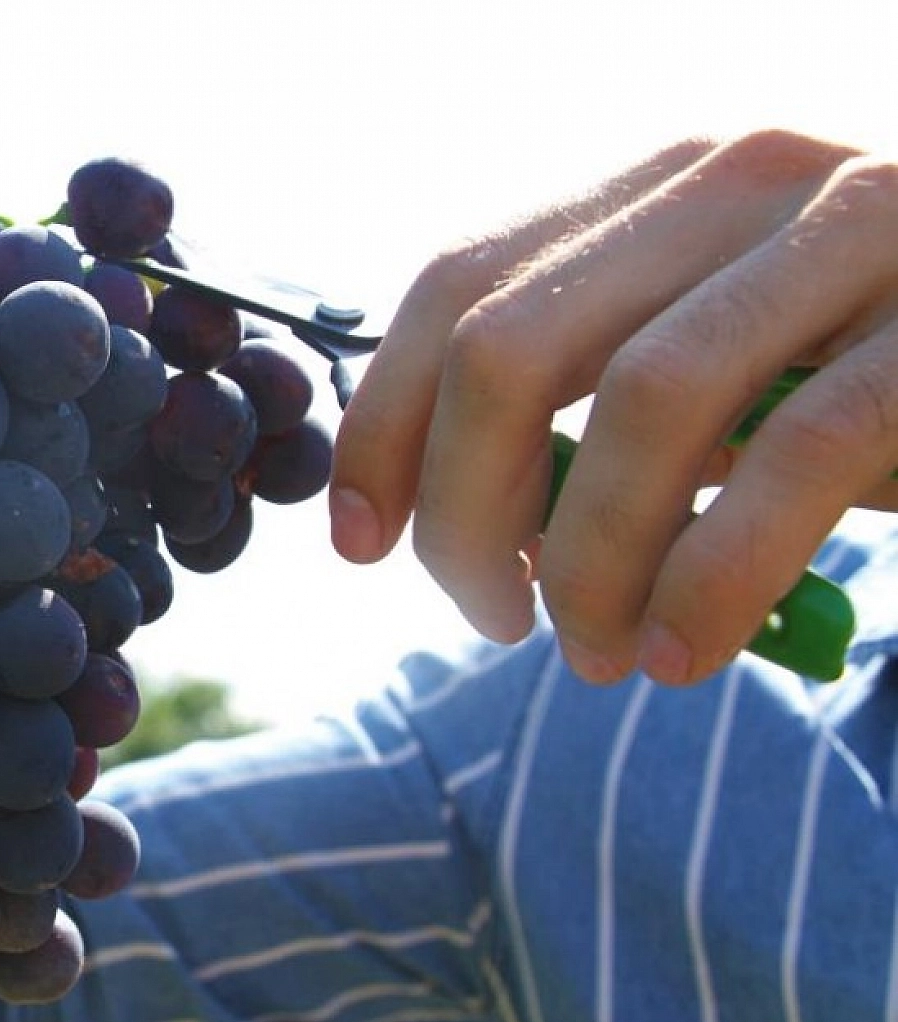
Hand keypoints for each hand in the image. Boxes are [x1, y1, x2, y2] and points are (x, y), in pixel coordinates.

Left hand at [328, 130, 897, 685]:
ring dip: (588, 562)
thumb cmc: (864, 374)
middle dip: (468, 512)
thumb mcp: (712, 371)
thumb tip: (464, 515)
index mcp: (656, 186)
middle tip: (492, 617)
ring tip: (591, 655)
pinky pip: (789, 463)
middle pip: (511, 348)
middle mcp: (740, 177)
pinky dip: (709, 576)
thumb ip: (594, 408)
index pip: (456, 286)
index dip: (384, 425)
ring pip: (644, 406)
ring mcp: (856, 230)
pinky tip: (679, 651)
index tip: (363, 545)